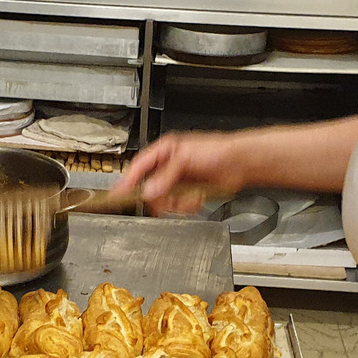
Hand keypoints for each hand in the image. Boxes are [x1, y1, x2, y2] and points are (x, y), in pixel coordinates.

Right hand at [114, 132, 248, 213]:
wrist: (239, 164)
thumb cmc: (217, 151)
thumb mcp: (185, 159)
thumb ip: (165, 176)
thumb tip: (148, 191)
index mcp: (163, 152)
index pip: (138, 168)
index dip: (127, 181)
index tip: (118, 194)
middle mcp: (168, 166)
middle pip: (150, 188)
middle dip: (161, 197)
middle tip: (169, 200)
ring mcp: (178, 181)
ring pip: (164, 200)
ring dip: (177, 203)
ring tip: (190, 198)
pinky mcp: (188, 193)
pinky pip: (178, 206)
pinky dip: (187, 205)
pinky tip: (197, 198)